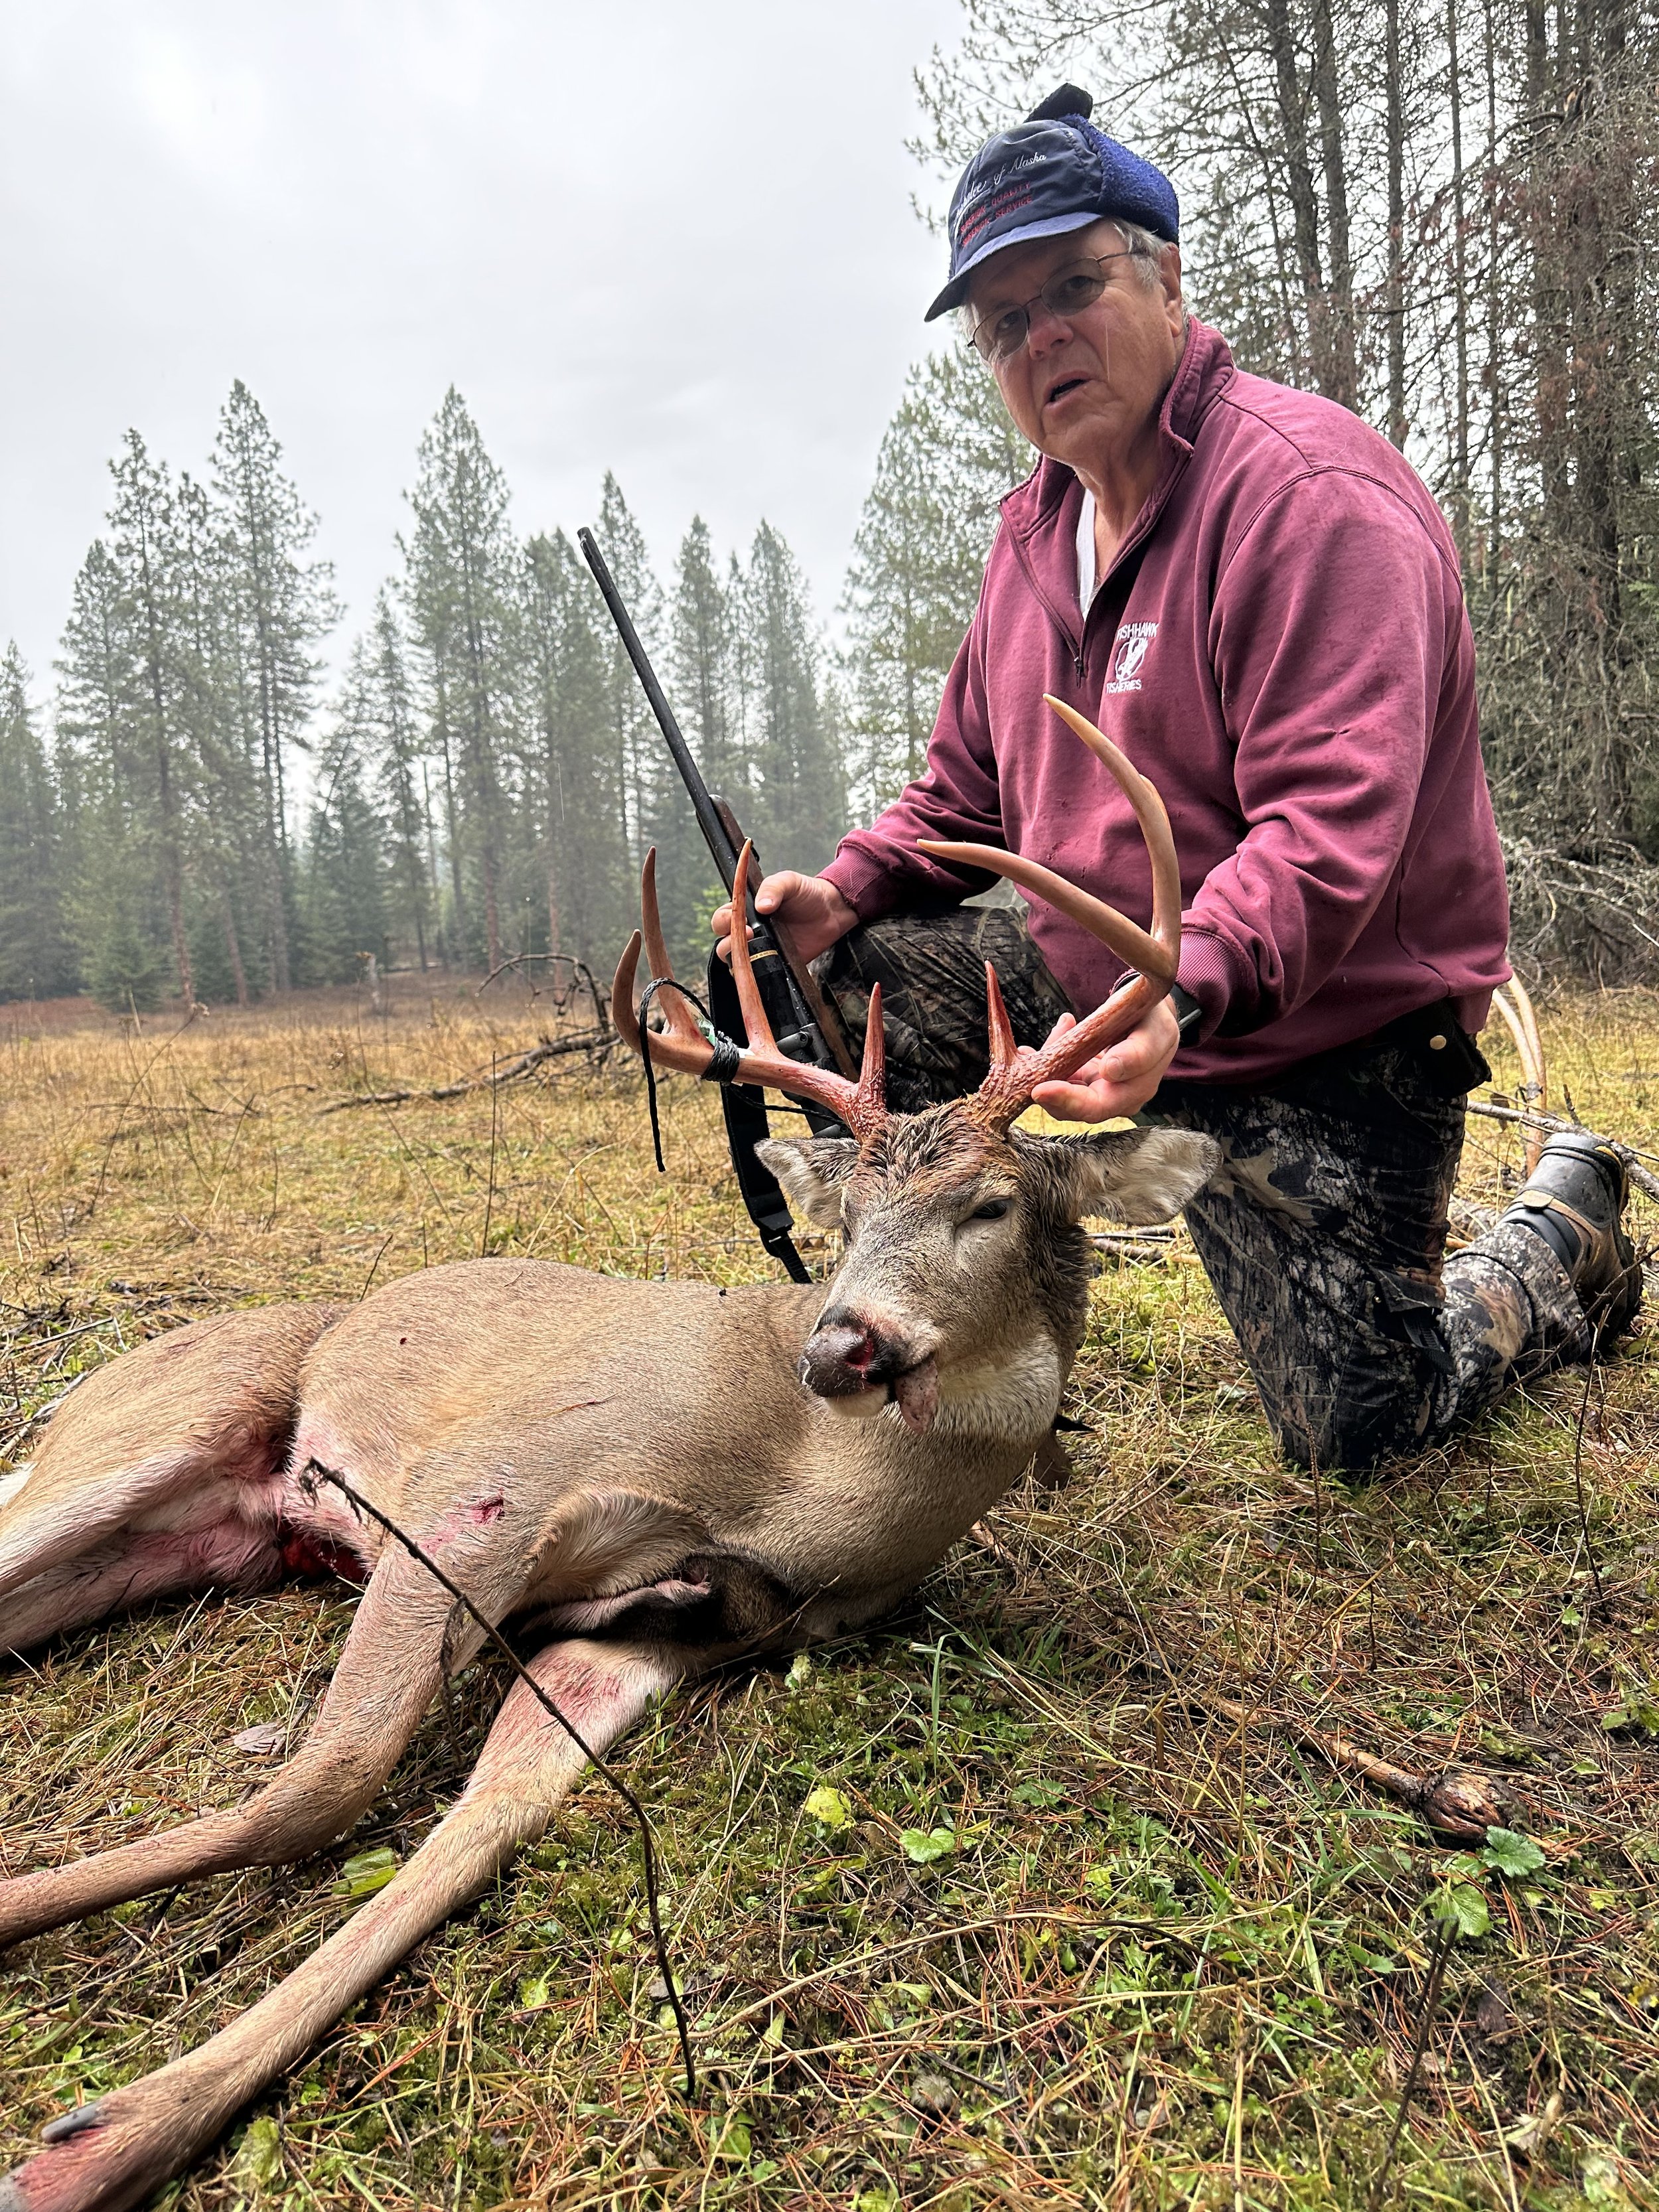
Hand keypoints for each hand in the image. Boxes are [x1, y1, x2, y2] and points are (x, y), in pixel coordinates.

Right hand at [711, 872, 857, 965]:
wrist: (832, 911)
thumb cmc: (807, 893)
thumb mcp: (788, 881)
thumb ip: (773, 887)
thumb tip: (761, 905)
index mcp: (746, 910)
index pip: (722, 918)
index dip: (724, 920)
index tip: (739, 920)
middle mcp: (750, 931)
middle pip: (724, 943)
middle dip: (728, 943)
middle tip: (749, 936)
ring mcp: (762, 950)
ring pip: (737, 962)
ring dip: (739, 960)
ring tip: (755, 952)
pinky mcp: (776, 964)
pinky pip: (760, 974)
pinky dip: (758, 974)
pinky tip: (767, 966)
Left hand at [1030, 997, 1181, 1121]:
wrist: (1149, 1018)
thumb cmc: (1155, 1024)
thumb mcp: (1156, 1030)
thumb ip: (1138, 1052)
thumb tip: (1111, 1071)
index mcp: (1135, 1091)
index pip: (1096, 1107)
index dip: (1067, 1101)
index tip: (1040, 1089)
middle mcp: (1113, 1099)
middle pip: (1071, 1106)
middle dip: (1044, 1087)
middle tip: (1026, 1063)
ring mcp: (1095, 1090)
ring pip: (1059, 1090)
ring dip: (1041, 1071)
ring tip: (1026, 1051)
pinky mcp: (1081, 1081)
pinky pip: (1056, 1078)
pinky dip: (1044, 1062)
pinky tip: (1029, 1051)